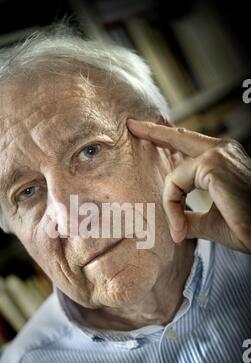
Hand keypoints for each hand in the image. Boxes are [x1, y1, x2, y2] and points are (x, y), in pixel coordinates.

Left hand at [127, 119, 250, 252]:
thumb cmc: (244, 228)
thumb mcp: (209, 221)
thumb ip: (189, 215)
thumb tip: (174, 223)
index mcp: (222, 159)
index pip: (187, 144)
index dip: (167, 140)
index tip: (149, 135)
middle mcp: (221, 150)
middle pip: (177, 135)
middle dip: (152, 130)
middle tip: (131, 124)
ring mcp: (217, 154)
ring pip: (174, 174)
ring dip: (171, 204)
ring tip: (179, 230)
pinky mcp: (212, 165)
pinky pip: (175, 184)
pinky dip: (173, 207)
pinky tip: (180, 226)